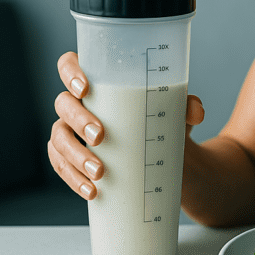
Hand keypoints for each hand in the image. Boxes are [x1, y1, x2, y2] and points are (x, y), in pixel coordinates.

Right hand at [47, 51, 204, 198]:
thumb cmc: (163, 120)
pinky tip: (91, 191)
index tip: (85, 89)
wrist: (166, 157)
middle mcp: (80, 103)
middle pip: (63, 104)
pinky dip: (74, 179)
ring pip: (58, 138)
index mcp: (99, 81)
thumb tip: (196, 112)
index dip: (70, 72)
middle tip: (100, 137)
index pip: (70, 64)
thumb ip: (188, 106)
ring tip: (100, 172)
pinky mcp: (72, 157)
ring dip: (75, 156)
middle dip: (78, 120)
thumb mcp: (177, 112)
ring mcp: (71, 130)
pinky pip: (62, 166)